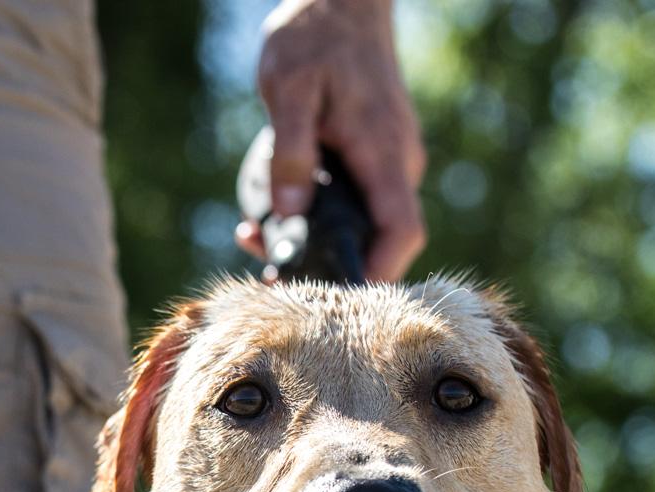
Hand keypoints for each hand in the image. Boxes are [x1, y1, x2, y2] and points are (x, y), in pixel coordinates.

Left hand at [240, 0, 426, 280]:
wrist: (339, 1)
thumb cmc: (314, 37)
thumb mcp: (288, 89)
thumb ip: (290, 152)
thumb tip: (288, 212)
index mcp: (383, 152)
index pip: (401, 231)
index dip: (378, 272)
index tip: (340, 298)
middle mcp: (394, 164)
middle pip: (376, 239)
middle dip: (327, 264)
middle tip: (269, 271)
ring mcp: (383, 162)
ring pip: (356, 223)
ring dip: (310, 240)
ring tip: (252, 235)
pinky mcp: (367, 158)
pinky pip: (346, 202)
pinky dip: (310, 214)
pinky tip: (264, 212)